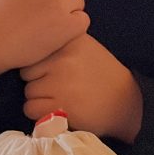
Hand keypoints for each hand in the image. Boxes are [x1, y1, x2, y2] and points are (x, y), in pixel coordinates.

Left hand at [21, 34, 143, 141]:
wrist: (126, 102)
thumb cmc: (101, 75)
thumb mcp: (84, 47)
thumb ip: (59, 43)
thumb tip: (27, 45)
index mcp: (69, 40)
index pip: (35, 51)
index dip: (41, 65)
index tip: (55, 72)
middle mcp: (64, 58)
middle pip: (27, 71)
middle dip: (38, 81)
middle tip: (58, 88)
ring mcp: (62, 82)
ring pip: (28, 91)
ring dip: (39, 99)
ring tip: (60, 99)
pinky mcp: (61, 105)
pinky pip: (30, 108)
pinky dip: (39, 114)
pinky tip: (57, 111)